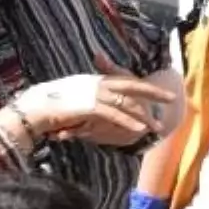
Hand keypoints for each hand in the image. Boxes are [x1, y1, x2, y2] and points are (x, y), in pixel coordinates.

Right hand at [16, 72, 173, 147]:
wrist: (36, 106)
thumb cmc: (51, 104)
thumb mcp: (73, 98)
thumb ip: (87, 97)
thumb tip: (95, 103)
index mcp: (96, 79)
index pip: (125, 79)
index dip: (143, 85)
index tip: (159, 90)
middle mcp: (98, 83)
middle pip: (132, 86)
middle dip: (153, 93)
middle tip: (172, 99)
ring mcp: (94, 93)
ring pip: (126, 102)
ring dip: (143, 115)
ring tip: (157, 126)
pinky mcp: (90, 105)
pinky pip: (114, 114)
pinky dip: (128, 121)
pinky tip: (139, 129)